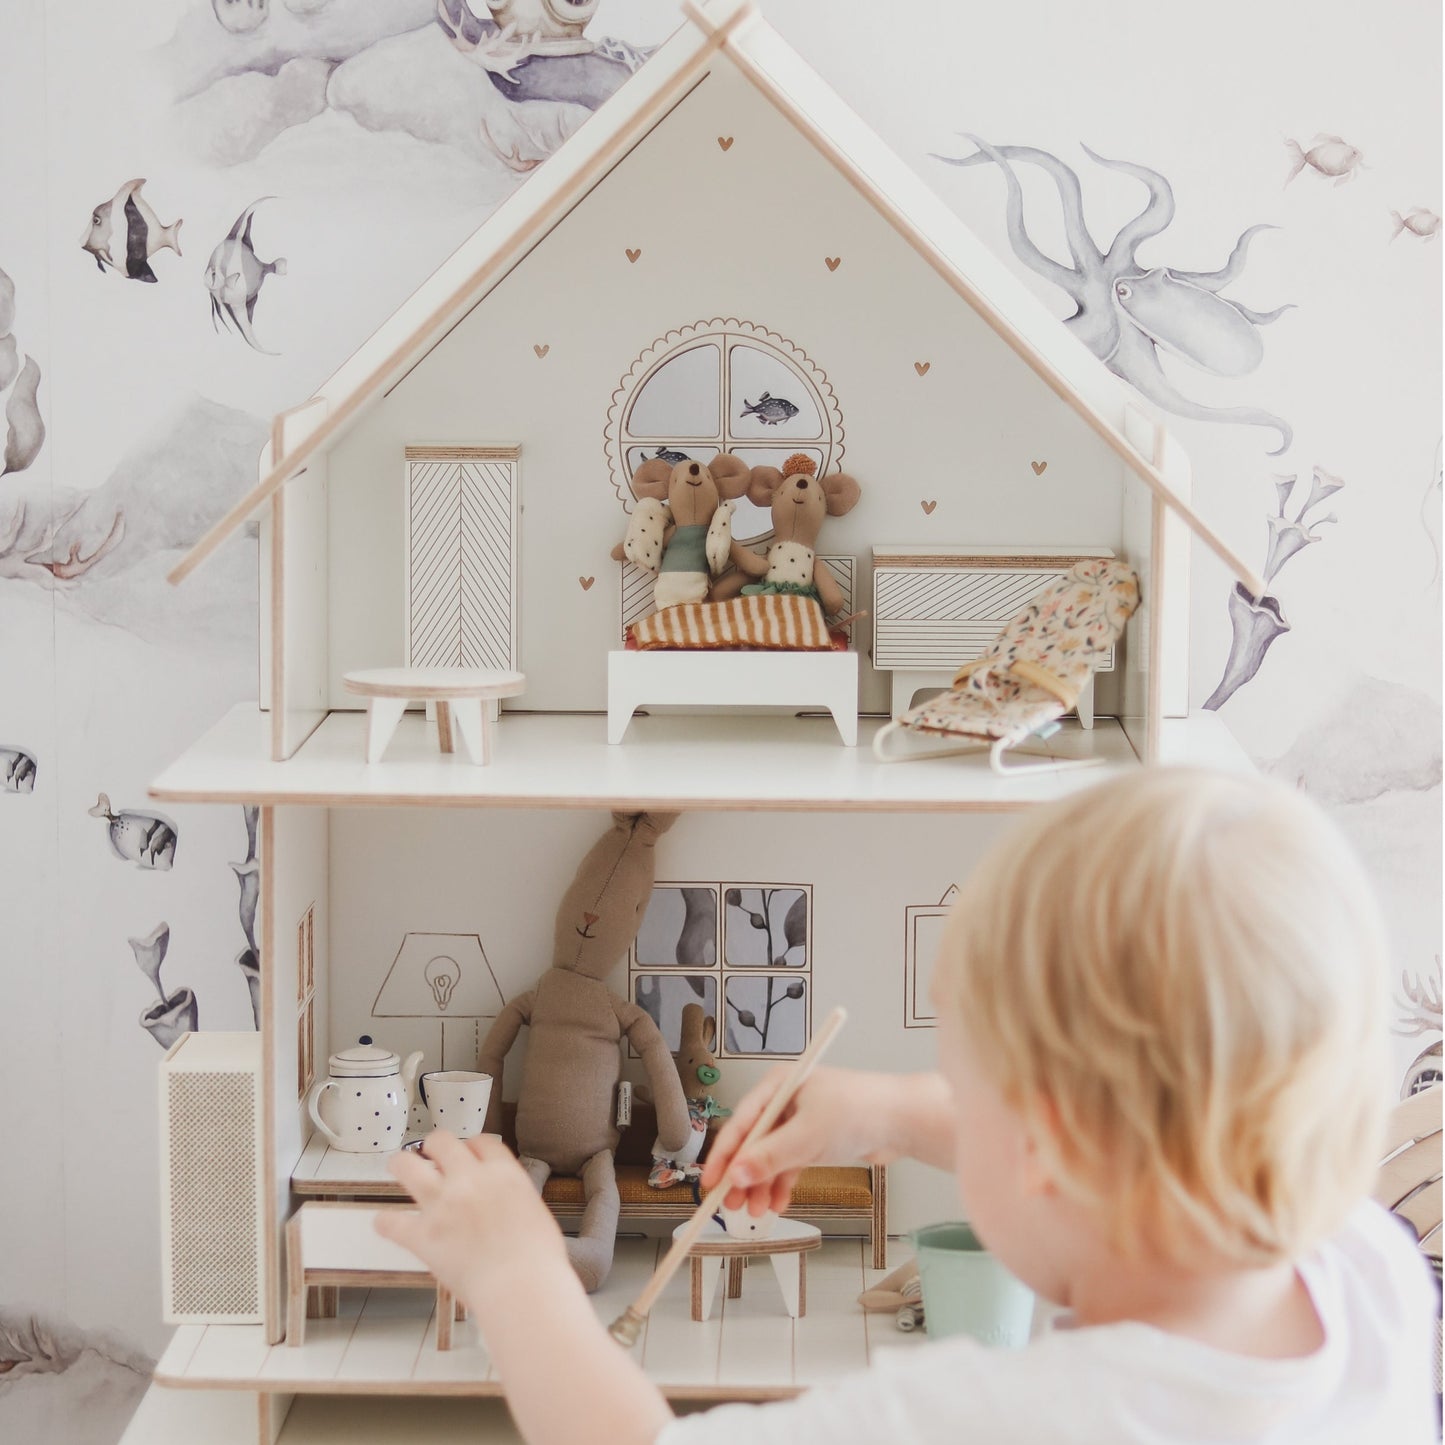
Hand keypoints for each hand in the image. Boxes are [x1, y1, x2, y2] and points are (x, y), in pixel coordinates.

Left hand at [378, 1133, 570, 1322]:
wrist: (521, 1286)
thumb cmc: (537, 1258)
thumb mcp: (534, 1210)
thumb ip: (511, 1196)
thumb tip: (502, 1200)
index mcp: (502, 1172)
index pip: (480, 1142)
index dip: (472, 1147)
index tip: (468, 1156)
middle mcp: (469, 1179)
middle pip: (442, 1141)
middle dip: (435, 1147)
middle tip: (432, 1157)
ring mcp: (442, 1205)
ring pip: (407, 1166)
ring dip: (402, 1165)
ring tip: (400, 1167)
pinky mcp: (423, 1235)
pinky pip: (391, 1223)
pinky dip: (386, 1223)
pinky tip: (385, 1223)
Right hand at [701, 1067, 906, 1217]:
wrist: (901, 1120)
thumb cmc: (859, 1110)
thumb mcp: (808, 1136)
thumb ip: (770, 1157)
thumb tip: (736, 1175)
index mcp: (778, 1086)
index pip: (740, 1123)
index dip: (724, 1155)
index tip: (711, 1183)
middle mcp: (786, 1101)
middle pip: (752, 1142)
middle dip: (742, 1176)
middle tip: (731, 1205)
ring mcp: (801, 1121)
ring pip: (770, 1157)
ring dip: (762, 1185)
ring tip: (757, 1211)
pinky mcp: (815, 1140)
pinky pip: (790, 1164)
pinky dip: (783, 1184)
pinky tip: (778, 1203)